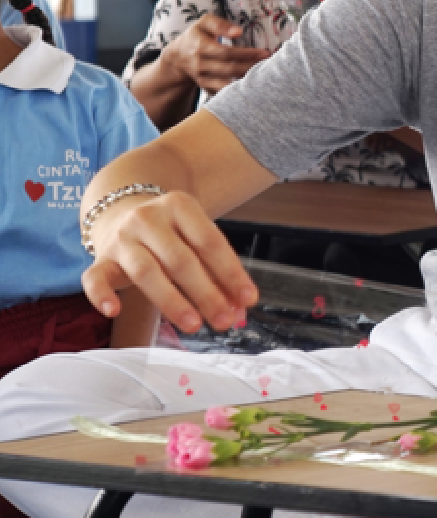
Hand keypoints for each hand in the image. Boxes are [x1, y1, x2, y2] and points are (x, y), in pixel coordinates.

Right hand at [82, 190, 257, 333]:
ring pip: (146, 272)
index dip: (231, 273)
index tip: (248, 299)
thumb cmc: (171, 232)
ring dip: (172, 302)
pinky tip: (114, 311)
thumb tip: (239, 305)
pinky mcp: (100, 259)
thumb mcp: (195, 237)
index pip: (210, 242)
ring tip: (194, 324)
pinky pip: (94, 278)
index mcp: (179, 206)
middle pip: (180, 260)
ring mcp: (122, 238)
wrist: (123, 211)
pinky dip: (102, 295)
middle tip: (225, 319)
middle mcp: (148, 218)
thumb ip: (216, 269)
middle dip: (206, 293)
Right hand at [161, 15, 270, 94]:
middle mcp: (200, 65)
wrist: (178, 57)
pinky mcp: (206, 89)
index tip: (265, 53)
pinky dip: (238, 92)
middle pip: (229, 69)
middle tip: (270, 65)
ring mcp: (202, 79)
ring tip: (265, 77)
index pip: (226, 52)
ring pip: (227, 84)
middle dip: (251, 67)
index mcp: (200, 47)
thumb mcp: (204, 23)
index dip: (246, 54)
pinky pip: (223, 93)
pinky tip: (254, 87)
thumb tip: (238, 31)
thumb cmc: (197, 36)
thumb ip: (220, 24)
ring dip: (246, 82)